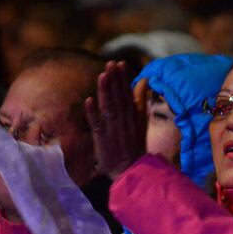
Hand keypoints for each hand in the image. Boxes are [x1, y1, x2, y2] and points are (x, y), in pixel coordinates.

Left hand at [85, 61, 146, 179]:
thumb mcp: (142, 121)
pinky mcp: (102, 139)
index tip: (120, 64)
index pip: (127, 93)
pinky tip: (89, 101)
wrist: (131, 169)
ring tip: (103, 75)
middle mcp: (123, 120)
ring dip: (105, 91)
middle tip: (110, 63)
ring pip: (108, 106)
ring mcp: (112, 129)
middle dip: (114, 80)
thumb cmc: (135, 145)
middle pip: (117, 97)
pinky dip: (93, 113)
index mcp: (133, 115)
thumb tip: (143, 81)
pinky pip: (96, 124)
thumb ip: (140, 100)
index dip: (123, 79)